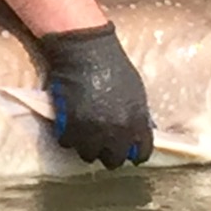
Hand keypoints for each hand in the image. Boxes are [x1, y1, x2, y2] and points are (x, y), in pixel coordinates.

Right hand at [30, 21, 152, 167]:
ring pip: (88, 155)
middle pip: (114, 160)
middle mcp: (117, 132)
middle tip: (101, 143)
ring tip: (83, 135)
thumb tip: (138, 131)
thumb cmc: (113, 66)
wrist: (86, 50)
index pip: (142, 153)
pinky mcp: (71, 125)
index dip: (134, 153)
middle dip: (108, 153)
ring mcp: (93, 131)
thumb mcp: (136, 91)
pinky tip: (69, 125)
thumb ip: (138, 115)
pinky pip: (68, 143)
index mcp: (138, 122)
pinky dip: (67, 136)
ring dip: (86, 146)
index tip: (126, 149)